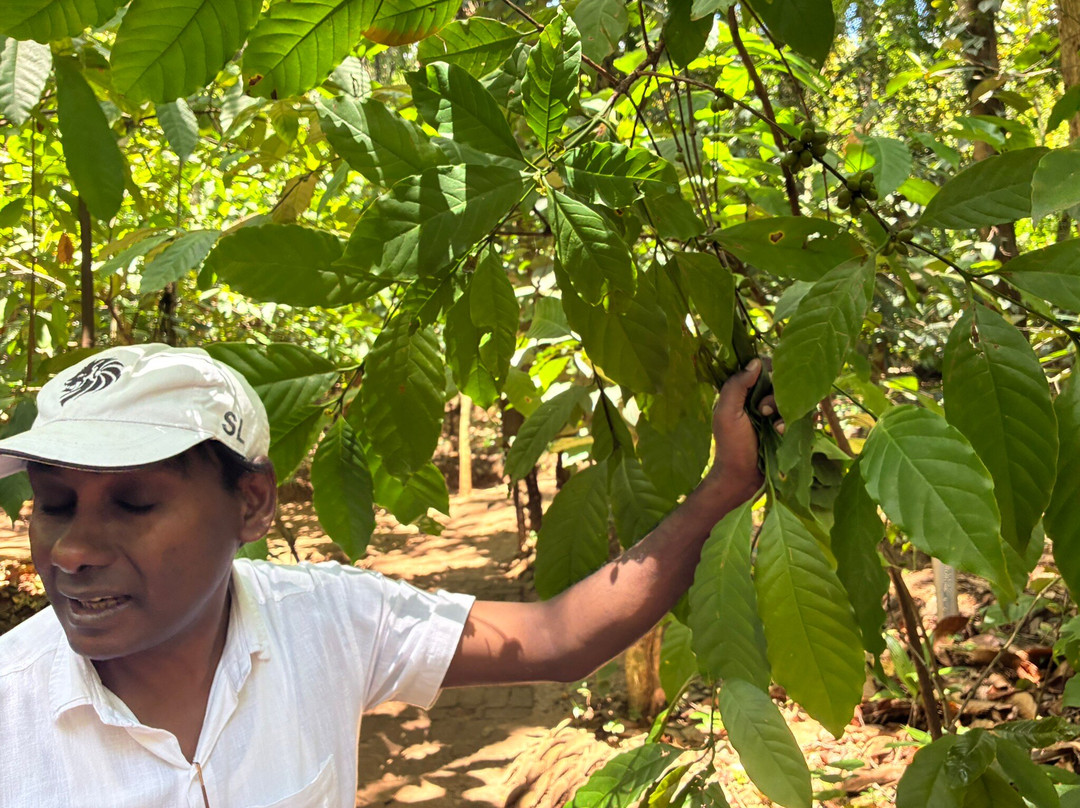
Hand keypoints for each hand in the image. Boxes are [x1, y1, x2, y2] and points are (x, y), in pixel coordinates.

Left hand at [703, 359, 783, 502]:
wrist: (742, 477)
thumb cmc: (731, 445)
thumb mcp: (726, 413)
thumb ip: (736, 386)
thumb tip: (756, 361)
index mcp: (745, 391)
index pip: (764, 367)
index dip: (769, 372)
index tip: (765, 384)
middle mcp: (763, 398)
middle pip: (782, 381)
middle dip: (775, 395)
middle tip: (763, 411)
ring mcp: (778, 413)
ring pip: (794, 398)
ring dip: (784, 410)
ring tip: (774, 426)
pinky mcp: (790, 426)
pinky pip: (804, 415)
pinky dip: (794, 422)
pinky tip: (781, 432)